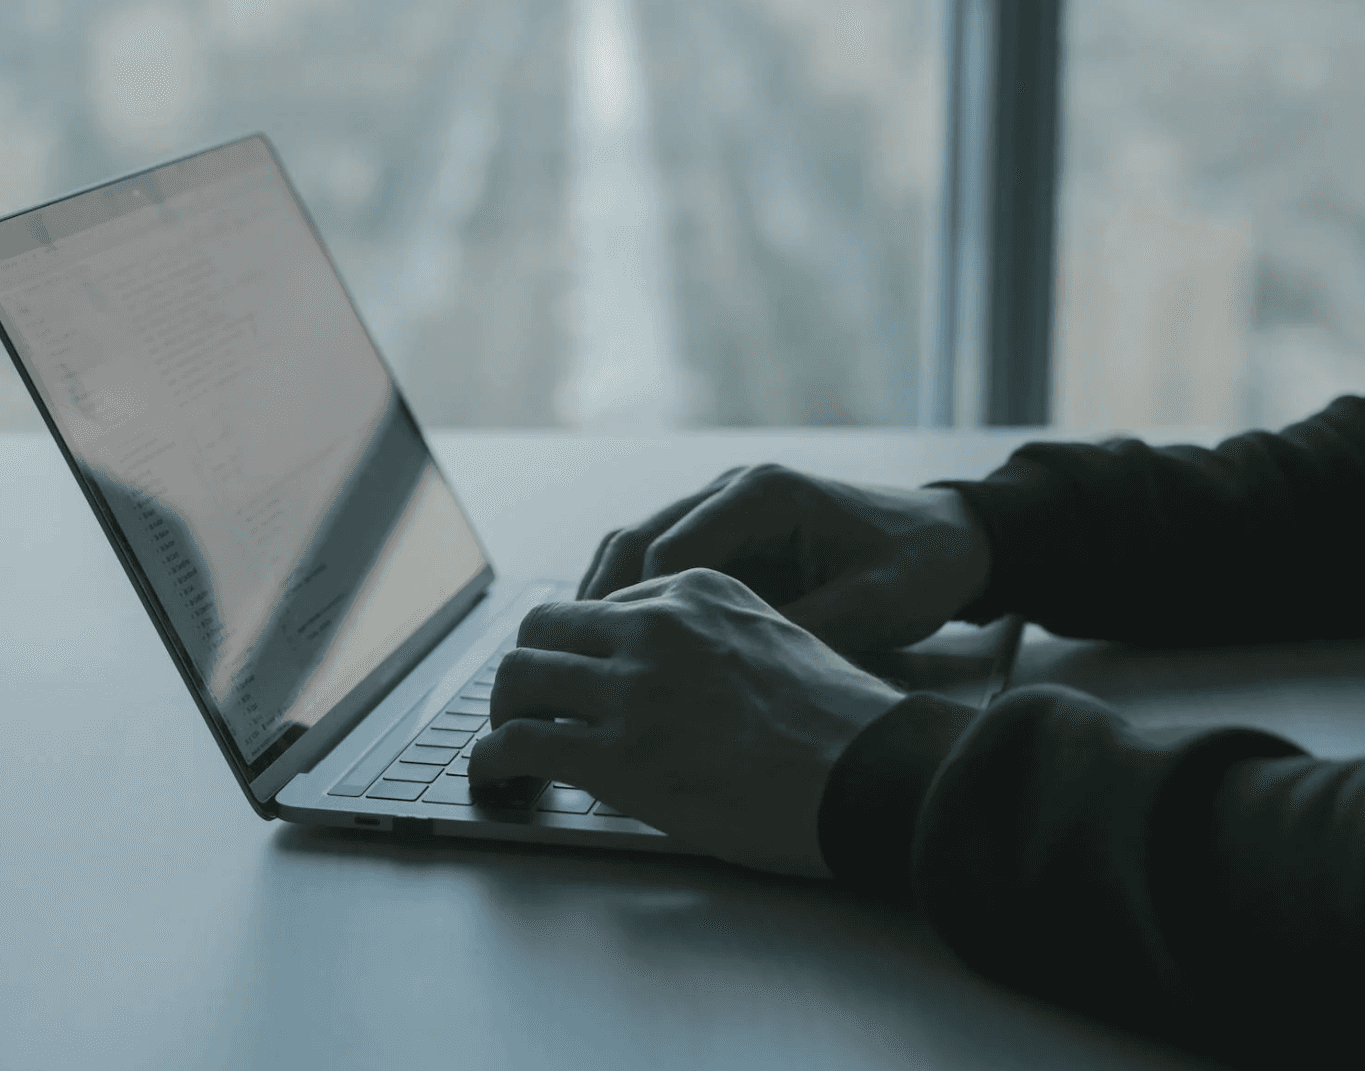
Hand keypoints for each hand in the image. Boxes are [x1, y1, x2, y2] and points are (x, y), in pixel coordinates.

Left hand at [470, 569, 902, 876]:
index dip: (579, 649)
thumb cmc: (844, 725)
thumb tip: (678, 675)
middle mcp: (656, 625)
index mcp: (698, 589)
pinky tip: (493, 775)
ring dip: (502, 712)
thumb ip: (716, 640)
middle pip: (545, 627)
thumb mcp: (780, 639)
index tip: (573, 678)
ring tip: (504, 743)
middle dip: (527, 669)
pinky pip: (519, 741)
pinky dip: (491, 759)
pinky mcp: (618, 753)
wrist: (872, 775)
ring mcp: (633, 687)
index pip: (602, 604)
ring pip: (518, 677)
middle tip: (525, 706)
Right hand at [577, 464, 991, 651]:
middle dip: (601, 599)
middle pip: (639, 537)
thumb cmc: (920, 567)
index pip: (674, 545)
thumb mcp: (875, 606)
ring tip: (580, 656)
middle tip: (570, 661)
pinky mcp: (730, 532)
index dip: (636, 605)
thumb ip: (804, 629)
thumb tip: (734, 674)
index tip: (611, 660)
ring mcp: (727, 507)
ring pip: (639, 544)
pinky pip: (664, 559)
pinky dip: (636, 597)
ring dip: (608, 596)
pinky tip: (621, 643)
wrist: (954, 540)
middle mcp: (735, 489)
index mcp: (766, 493)